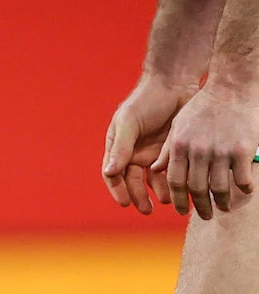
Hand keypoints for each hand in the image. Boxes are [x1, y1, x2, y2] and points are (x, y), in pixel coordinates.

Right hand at [103, 78, 193, 214]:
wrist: (175, 83)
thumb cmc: (146, 100)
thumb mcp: (129, 122)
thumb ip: (120, 147)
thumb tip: (110, 172)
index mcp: (118, 147)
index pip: (113, 174)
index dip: (118, 190)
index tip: (126, 203)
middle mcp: (134, 154)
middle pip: (133, 182)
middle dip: (139, 197)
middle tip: (147, 210)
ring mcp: (154, 153)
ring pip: (154, 180)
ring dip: (159, 192)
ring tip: (169, 200)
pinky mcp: (172, 151)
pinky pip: (172, 171)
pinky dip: (175, 182)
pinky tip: (182, 189)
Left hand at [153, 79, 258, 218]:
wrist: (232, 87)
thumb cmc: (203, 107)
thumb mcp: (178, 126)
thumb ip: (168, 150)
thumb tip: (155, 170)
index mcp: (179, 147)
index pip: (174, 182)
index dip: (178, 199)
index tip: (181, 211)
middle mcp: (198, 152)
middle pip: (196, 189)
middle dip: (199, 207)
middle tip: (205, 216)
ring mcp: (221, 151)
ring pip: (219, 187)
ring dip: (221, 202)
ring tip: (223, 208)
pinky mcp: (242, 149)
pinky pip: (242, 177)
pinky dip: (243, 188)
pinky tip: (244, 192)